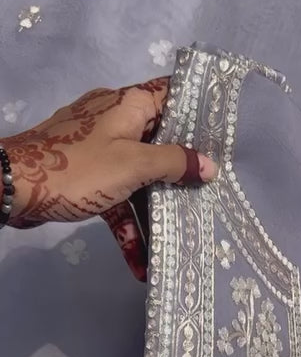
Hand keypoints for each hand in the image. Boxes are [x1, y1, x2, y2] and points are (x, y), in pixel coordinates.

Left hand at [1, 79, 217, 279]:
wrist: (14, 186)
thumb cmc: (79, 169)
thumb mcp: (134, 166)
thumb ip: (174, 164)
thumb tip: (209, 165)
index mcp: (128, 105)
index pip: (170, 95)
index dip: (197, 111)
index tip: (223, 134)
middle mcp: (114, 120)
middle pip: (158, 142)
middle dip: (181, 171)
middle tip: (210, 192)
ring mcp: (97, 148)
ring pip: (137, 175)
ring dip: (153, 209)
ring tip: (178, 237)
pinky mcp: (84, 174)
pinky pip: (115, 196)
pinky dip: (126, 224)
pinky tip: (138, 262)